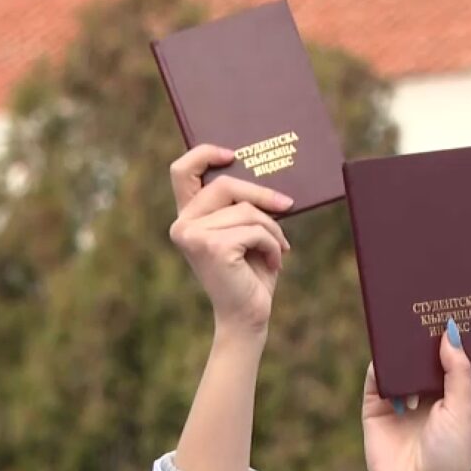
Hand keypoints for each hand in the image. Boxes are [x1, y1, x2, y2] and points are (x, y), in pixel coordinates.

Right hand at [168, 145, 293, 334]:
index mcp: (187, 217)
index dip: (204, 154)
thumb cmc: (250, 273)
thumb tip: (269, 177)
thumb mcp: (246, 232)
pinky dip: (273, 244)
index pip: (182, 171)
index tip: (233, 155)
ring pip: (246, 210)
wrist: (249, 316)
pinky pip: (255, 230)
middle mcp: (182, 225)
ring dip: (273, 229)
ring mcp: (193, 235)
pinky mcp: (212, 247)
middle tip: (288, 205)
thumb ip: (244, 205)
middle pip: (226, 185)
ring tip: (279, 249)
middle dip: (262, 194)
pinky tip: (275, 263)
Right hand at [361, 320, 470, 470]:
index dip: (458, 338)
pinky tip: (388, 352)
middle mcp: (430, 395)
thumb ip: (458, 373)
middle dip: (427, 335)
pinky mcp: (376, 407)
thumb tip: (450, 334)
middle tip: (429, 304)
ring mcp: (402, 400)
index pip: (458, 359)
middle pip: (427, 356)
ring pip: (401, 363)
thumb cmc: (449, 458)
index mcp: (457, 396)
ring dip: (404, 345)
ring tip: (408, 320)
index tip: (460, 308)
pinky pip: (376, 378)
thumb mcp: (463, 412)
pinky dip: (381, 363)